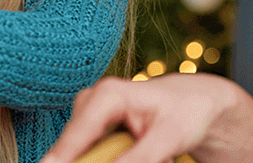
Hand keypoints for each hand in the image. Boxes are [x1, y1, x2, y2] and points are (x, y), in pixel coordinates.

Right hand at [39, 74, 252, 162]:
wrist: (191, 104)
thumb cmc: (184, 113)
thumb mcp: (167, 138)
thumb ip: (139, 159)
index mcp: (106, 96)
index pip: (75, 138)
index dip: (60, 159)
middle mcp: (89, 103)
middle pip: (74, 150)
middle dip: (100, 160)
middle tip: (154, 154)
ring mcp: (87, 116)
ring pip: (84, 155)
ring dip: (109, 159)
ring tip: (153, 153)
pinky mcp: (91, 130)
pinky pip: (92, 156)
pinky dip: (111, 158)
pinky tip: (140, 152)